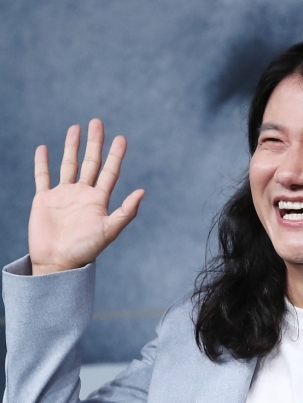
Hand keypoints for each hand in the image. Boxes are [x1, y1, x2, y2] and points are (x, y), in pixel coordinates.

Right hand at [29, 118, 144, 274]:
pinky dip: (42, 163)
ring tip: (76, 128)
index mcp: (98, 201)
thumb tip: (143, 191)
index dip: (116, 155)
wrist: (58, 263)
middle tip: (98, 122)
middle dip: (95, 143)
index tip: (122, 138)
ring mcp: (63, 196)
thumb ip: (126, 212)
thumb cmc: (85, 250)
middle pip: (90, 163)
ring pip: (68, 165)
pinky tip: (44, 148)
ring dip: (72, 147)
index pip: (109, 172)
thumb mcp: (109, 230)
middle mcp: (82, 195)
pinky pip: (43, 176)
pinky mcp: (44, 199)